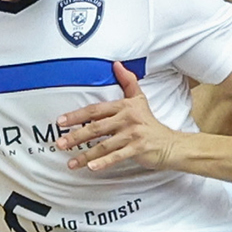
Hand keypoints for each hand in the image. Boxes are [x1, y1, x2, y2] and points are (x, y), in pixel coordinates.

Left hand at [60, 64, 182, 172]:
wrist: (171, 144)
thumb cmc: (150, 123)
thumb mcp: (140, 100)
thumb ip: (128, 82)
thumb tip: (117, 64)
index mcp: (124, 106)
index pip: (96, 110)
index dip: (77, 115)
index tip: (61, 122)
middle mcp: (127, 119)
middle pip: (96, 127)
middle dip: (76, 136)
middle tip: (60, 143)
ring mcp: (133, 134)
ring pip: (104, 145)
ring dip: (85, 155)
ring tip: (71, 162)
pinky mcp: (138, 149)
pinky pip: (117, 156)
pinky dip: (104, 162)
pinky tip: (91, 167)